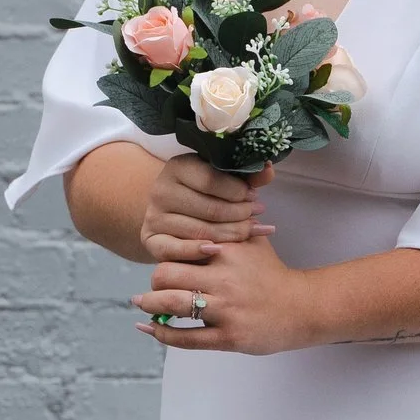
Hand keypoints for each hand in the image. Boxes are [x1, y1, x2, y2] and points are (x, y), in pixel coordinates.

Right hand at [140, 154, 262, 260]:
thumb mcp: (223, 178)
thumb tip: (268, 169)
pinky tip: (219, 251)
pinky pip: (175, 250)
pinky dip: (198, 251)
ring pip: (199, 231)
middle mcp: (161, 190)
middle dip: (239, 214)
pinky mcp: (150, 240)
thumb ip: (247, 176)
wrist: (172, 211)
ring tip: (249, 231)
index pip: (211, 180)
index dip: (237, 191)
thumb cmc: (204, 192)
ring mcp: (154, 216)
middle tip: (256, 217)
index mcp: (178, 167)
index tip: (255, 197)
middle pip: (209, 208)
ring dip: (230, 234)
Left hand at [140, 230, 319, 356]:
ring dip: (150, 306)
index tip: (161, 261)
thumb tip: (202, 212)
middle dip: (154, 282)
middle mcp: (224, 278)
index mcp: (227, 251)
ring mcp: (226, 309)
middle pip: (167, 275)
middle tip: (151, 287)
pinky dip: (163, 334)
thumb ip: (226, 228)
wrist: (303, 307)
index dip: (166, 254)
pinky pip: (186, 338)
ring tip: (142, 304)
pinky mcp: (228, 336)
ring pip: (172, 305)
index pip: (179, 247)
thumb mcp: (253, 241)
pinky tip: (150, 329)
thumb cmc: (272, 273)